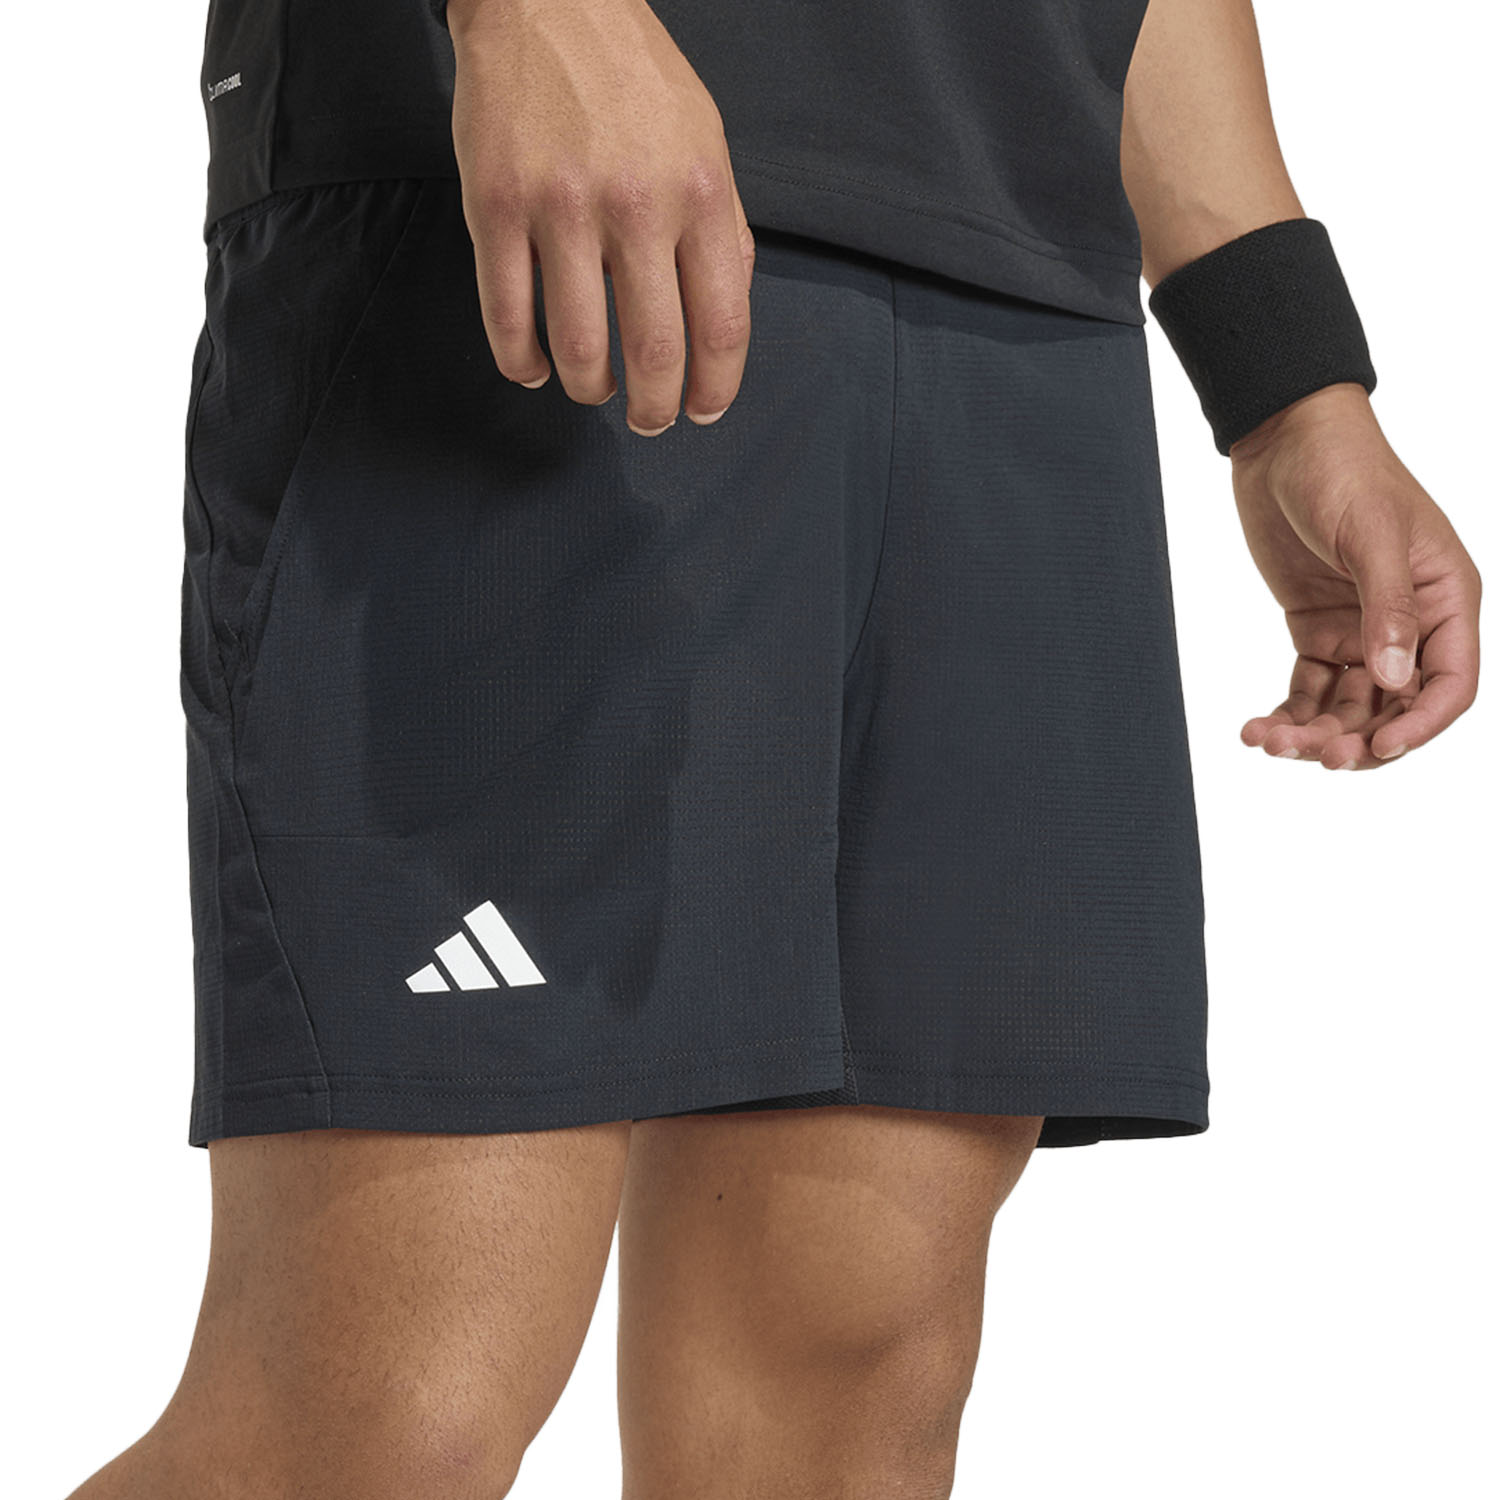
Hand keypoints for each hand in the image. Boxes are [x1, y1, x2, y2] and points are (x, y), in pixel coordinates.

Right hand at [447, 0, 756, 434]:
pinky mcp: (495, 205)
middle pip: (654, 350)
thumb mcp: (706, 145)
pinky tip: (532, 371)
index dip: (715, 388)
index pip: (722, 324)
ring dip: (589, 389)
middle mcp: (637, 204)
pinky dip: (520, 361)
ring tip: (592, 392)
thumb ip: (721, 233)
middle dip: (653, 408)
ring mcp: (561, 206)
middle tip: (647, 422)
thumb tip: (721, 321)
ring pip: (577, 345)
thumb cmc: (633, 81)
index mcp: (702, 193)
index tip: (702, 412)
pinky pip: (507, 315)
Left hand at [1228, 383, 1480, 768]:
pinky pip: (1308, 687)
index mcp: (1445, 600)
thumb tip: (1395, 681)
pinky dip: (1286, 712)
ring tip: (1268, 741)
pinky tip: (1255, 729)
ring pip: (1347, 707)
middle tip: (1311, 755)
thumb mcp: (1370, 535)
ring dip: (1312, 733)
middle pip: (1395, 708)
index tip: (1377, 748)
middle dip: (1357, 740)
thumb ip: (1387, 609)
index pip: (1449, 685)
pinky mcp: (1317, 629)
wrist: (1285, 440)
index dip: (1420, 726)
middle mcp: (1410, 623)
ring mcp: (1361, 630)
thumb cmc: (1344, 470)